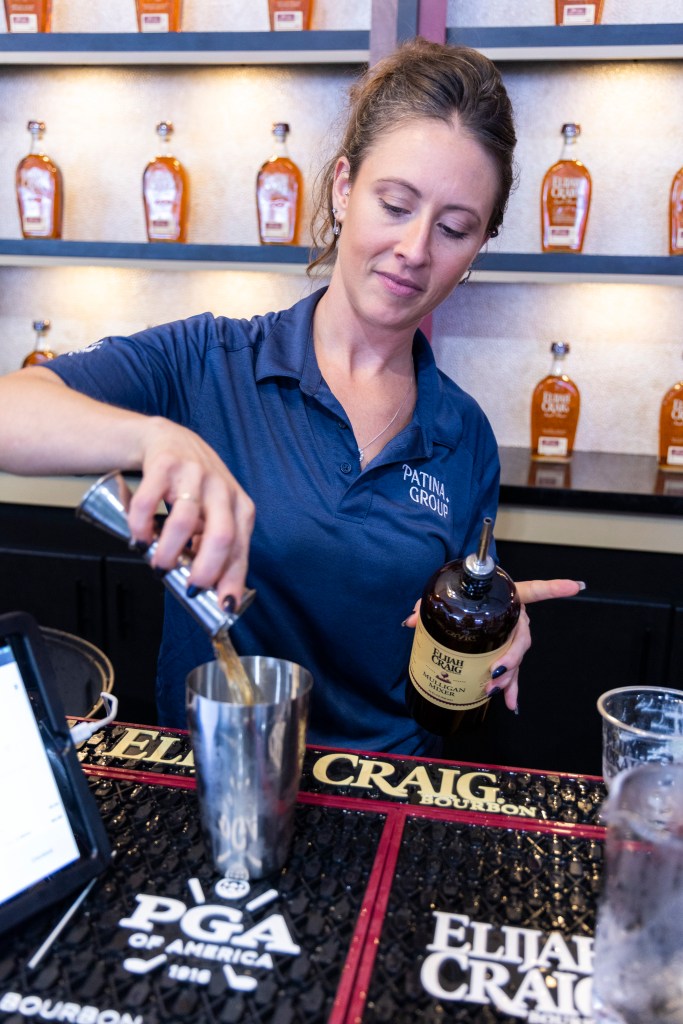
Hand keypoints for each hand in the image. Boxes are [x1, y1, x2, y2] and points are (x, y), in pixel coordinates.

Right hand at [126, 417, 254, 604]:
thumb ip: (213, 547)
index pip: (240, 549)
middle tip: (188, 587)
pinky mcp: (164, 464)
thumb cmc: (194, 485)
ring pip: (184, 520)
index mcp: (240, 506)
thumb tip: (210, 591)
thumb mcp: (214, 514)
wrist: (167, 440)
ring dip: (168, 551)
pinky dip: (141, 525)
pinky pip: (149, 501)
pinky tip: (138, 538)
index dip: (232, 579)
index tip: (222, 603)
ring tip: (159, 563)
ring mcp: (194, 474)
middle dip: (204, 569)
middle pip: (221, 535)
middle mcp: (221, 489)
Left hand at [403, 578, 584, 712]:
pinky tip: (511, 705)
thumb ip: (428, 607)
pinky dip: (512, 689)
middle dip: (511, 658)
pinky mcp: (506, 654)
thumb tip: (410, 621)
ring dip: (509, 676)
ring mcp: (513, 636)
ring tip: (493, 690)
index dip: (555, 587)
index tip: (575, 586)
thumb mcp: (444, 600)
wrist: (463, 607)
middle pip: (522, 638)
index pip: (535, 590)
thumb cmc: (460, 599)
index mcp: (507, 598)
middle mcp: (515, 617)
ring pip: (518, 658)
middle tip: (495, 671)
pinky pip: (514, 673)